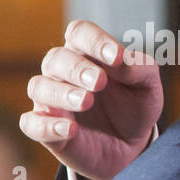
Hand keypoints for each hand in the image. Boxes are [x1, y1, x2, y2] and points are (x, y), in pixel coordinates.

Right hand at [19, 20, 163, 179]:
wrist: (132, 146)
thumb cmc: (134, 107)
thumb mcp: (147, 86)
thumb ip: (140, 68)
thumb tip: (123, 59)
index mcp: (88, 54)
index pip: (80, 33)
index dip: (94, 40)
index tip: (116, 56)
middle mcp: (63, 73)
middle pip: (56, 59)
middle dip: (77, 68)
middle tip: (100, 81)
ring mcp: (51, 101)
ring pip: (40, 87)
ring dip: (61, 93)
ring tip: (86, 101)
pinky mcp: (46, 129)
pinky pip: (32, 124)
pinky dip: (46, 125)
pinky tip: (69, 129)